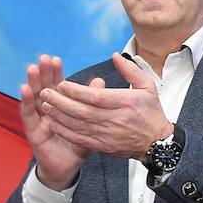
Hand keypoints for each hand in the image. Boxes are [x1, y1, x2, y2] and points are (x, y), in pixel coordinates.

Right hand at [19, 55, 100, 189]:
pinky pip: (28, 116)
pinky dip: (26, 102)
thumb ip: (93, 102)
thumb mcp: (89, 121)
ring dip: (33, 83)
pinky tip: (24, 89)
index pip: (58, 86)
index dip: (56, 73)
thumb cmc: (78, 143)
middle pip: (44, 88)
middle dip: (43, 73)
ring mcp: (39, 120)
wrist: (68, 167)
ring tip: (33, 69)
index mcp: (62, 107)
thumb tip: (100, 81)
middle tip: (43, 58)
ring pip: (34, 99)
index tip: (56, 59)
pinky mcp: (34, 132)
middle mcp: (48, 111)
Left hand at [38, 53, 173, 160]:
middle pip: (83, 111)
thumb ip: (130, 70)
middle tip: (46, 92)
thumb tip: (115, 56)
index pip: (96, 97)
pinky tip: (53, 123)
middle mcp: (116, 120)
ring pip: (78, 125)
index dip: (77, 91)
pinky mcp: (103, 146)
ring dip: (59, 115)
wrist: (157, 143)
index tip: (62, 84)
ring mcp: (108, 135)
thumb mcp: (148, 87)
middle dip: (61, 102)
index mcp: (126, 103)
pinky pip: (79, 139)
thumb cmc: (151, 113)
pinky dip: (64, 131)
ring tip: (45, 105)